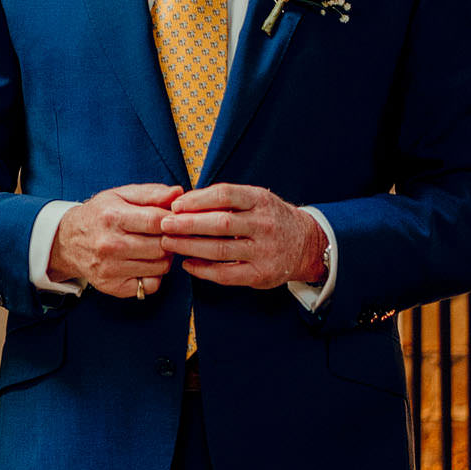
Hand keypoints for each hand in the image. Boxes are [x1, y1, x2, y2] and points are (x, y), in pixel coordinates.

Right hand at [48, 183, 180, 298]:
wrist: (68, 241)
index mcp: (112, 217)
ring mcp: (110, 268)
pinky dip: (154, 276)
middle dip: (169, 240)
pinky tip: (144, 264)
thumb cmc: (99, 215)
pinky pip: (150, 285)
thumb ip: (151, 193)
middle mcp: (110, 245)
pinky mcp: (113, 286)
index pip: (156, 221)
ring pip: (160, 267)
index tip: (174, 220)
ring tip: (154, 248)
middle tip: (164, 235)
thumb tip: (178, 193)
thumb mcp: (120, 195)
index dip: (173, 221)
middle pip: (161, 247)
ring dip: (164, 258)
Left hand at [159, 184, 326, 288]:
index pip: (226, 195)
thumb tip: (182, 202)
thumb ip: (224, 199)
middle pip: (220, 223)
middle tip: (163, 224)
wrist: (307, 244)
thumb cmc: (269, 218)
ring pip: (220, 250)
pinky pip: (226, 274)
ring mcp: (264, 251)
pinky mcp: (261, 274)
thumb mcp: (255, 199)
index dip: (197, 200)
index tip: (175, 205)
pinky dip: (203, 270)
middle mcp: (264, 225)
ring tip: (167, 243)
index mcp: (260, 201)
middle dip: (187, 224)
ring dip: (189, 247)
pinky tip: (187, 264)